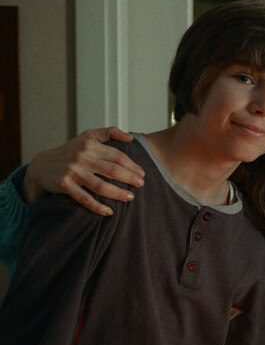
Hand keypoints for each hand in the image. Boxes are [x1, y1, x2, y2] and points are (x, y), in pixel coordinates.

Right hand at [22, 127, 144, 214]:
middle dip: (129, 178)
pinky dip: (98, 207)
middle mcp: (82, 157)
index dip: (132, 165)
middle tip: (141, 184)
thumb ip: (110, 133)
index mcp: (90, 145)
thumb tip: (131, 138)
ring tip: (131, 198)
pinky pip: (84, 199)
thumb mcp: (88, 136)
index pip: (117, 156)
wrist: (42, 166)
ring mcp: (73, 172)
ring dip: (118, 193)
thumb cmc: (72, 151)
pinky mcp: (64, 185)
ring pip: (100, 186)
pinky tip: (110, 212)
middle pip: (112, 170)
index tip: (142, 174)